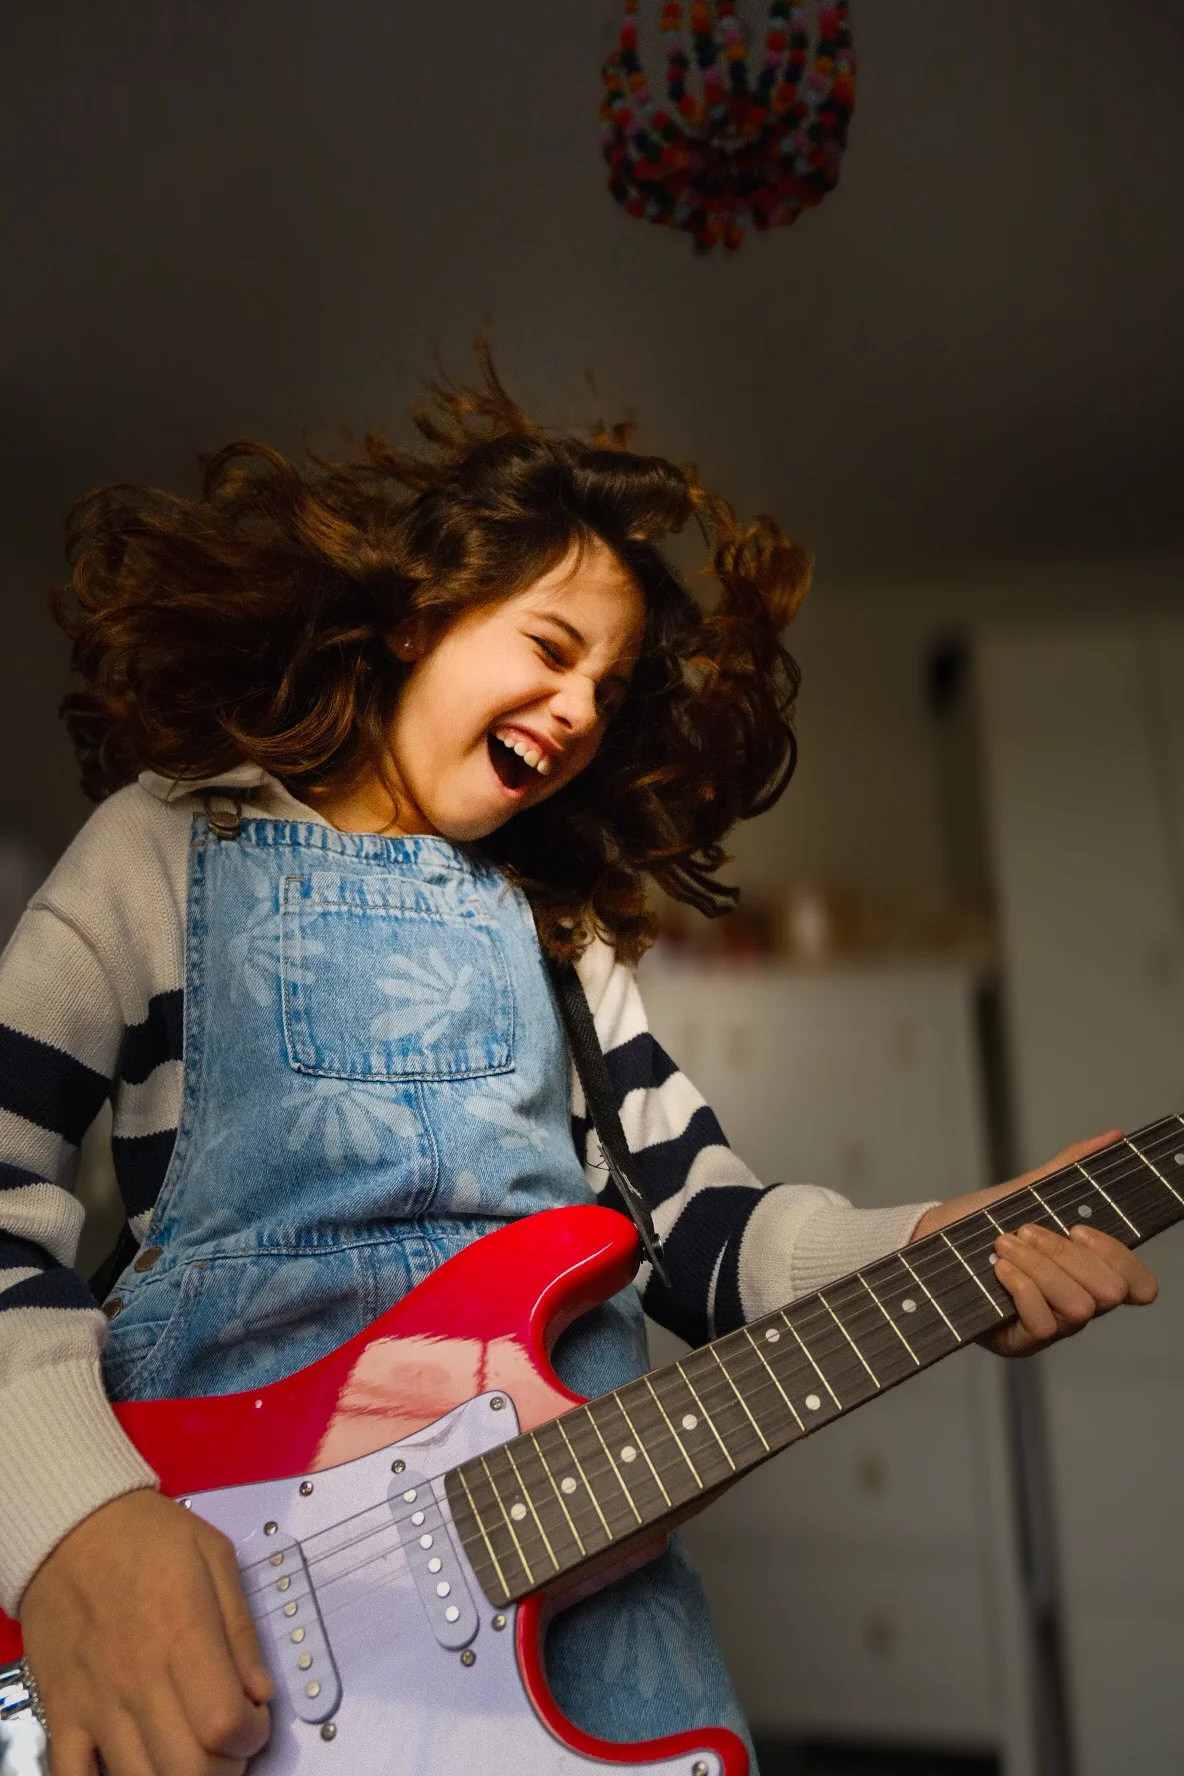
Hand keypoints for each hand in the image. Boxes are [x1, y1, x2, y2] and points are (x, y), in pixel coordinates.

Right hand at [19, 1487, 272, 1774]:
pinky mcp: (61, 1713)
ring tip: (190, 1751)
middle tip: (229, 1743)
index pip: (224, 1722)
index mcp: (183, 1634)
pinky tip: (136, 1763)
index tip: (256, 1717)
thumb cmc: (147, 1535)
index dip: (252, 1736)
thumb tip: (263, 1692)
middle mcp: (139, 1678)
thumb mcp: (213, 1555)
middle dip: (224, 1768)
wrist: (68, 1527)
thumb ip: (241, 1627)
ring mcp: (95, 1702)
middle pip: (187, 1769)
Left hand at [912, 1130, 1158, 1358]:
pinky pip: (1044, 1327)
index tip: (1077, 1227)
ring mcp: (1051, 1325)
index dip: (1118, 1256)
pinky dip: (1022, 1290)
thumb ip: (1069, 1167)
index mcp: (1087, 1270)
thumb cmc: (980, 1221)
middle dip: (1067, 1254)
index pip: (1139, 1284)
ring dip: (1040, 1268)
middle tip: (1027, 1231)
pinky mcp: (1021, 1343)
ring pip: (1078, 1308)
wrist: (929, 1240)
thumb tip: (1112, 1135)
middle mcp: (1077, 1302)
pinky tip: (999, 1270)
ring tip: (1003, 1244)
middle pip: (1110, 1293)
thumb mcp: (1026, 1190)